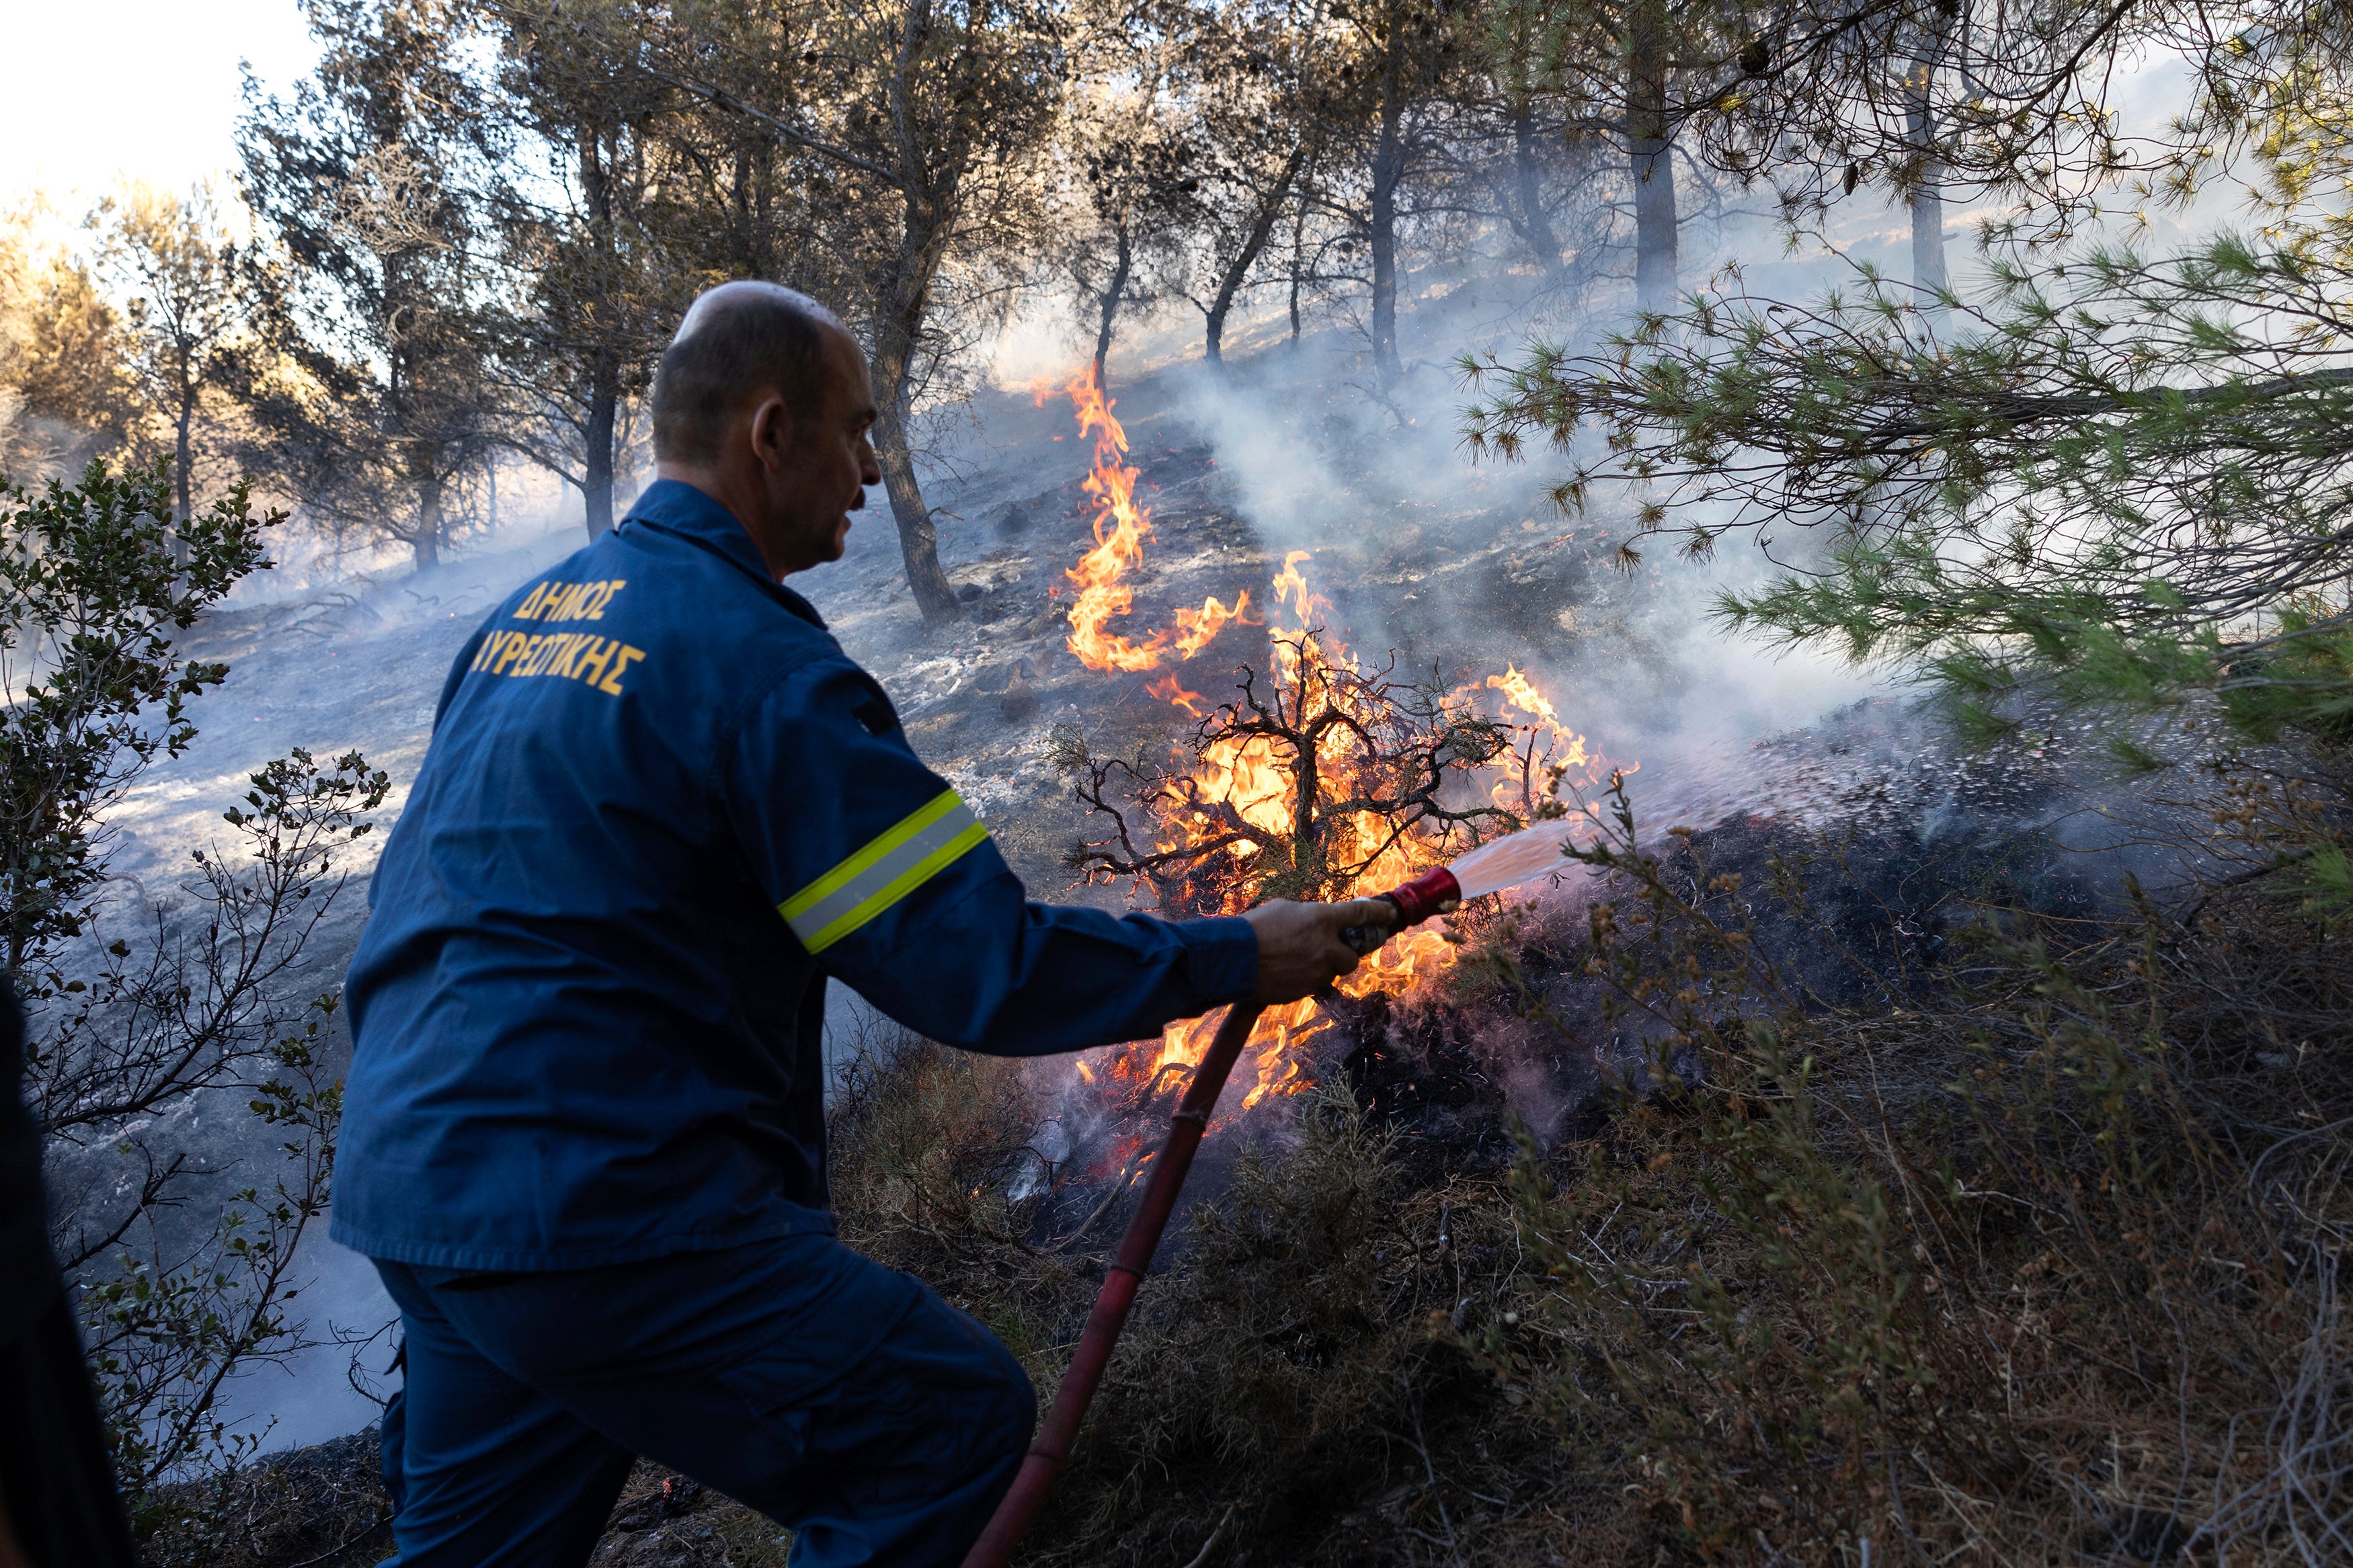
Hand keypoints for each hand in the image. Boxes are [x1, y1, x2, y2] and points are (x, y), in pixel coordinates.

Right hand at [1244, 898, 1397, 1003]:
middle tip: (1328, 951)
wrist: (1233, 959)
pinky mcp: (1305, 990)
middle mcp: (1326, 946)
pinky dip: (1303, 979)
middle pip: (1352, 957)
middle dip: (1344, 956)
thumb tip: (1317, 922)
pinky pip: (1312, 985)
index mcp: (1321, 919)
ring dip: (1320, 968)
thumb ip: (1308, 916)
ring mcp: (1316, 971)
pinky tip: (1284, 972)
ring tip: (1294, 961)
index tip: (1389, 915)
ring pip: (1330, 973)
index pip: (1360, 914)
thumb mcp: (1283, 909)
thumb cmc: (1254, 927)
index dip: (1378, 915)